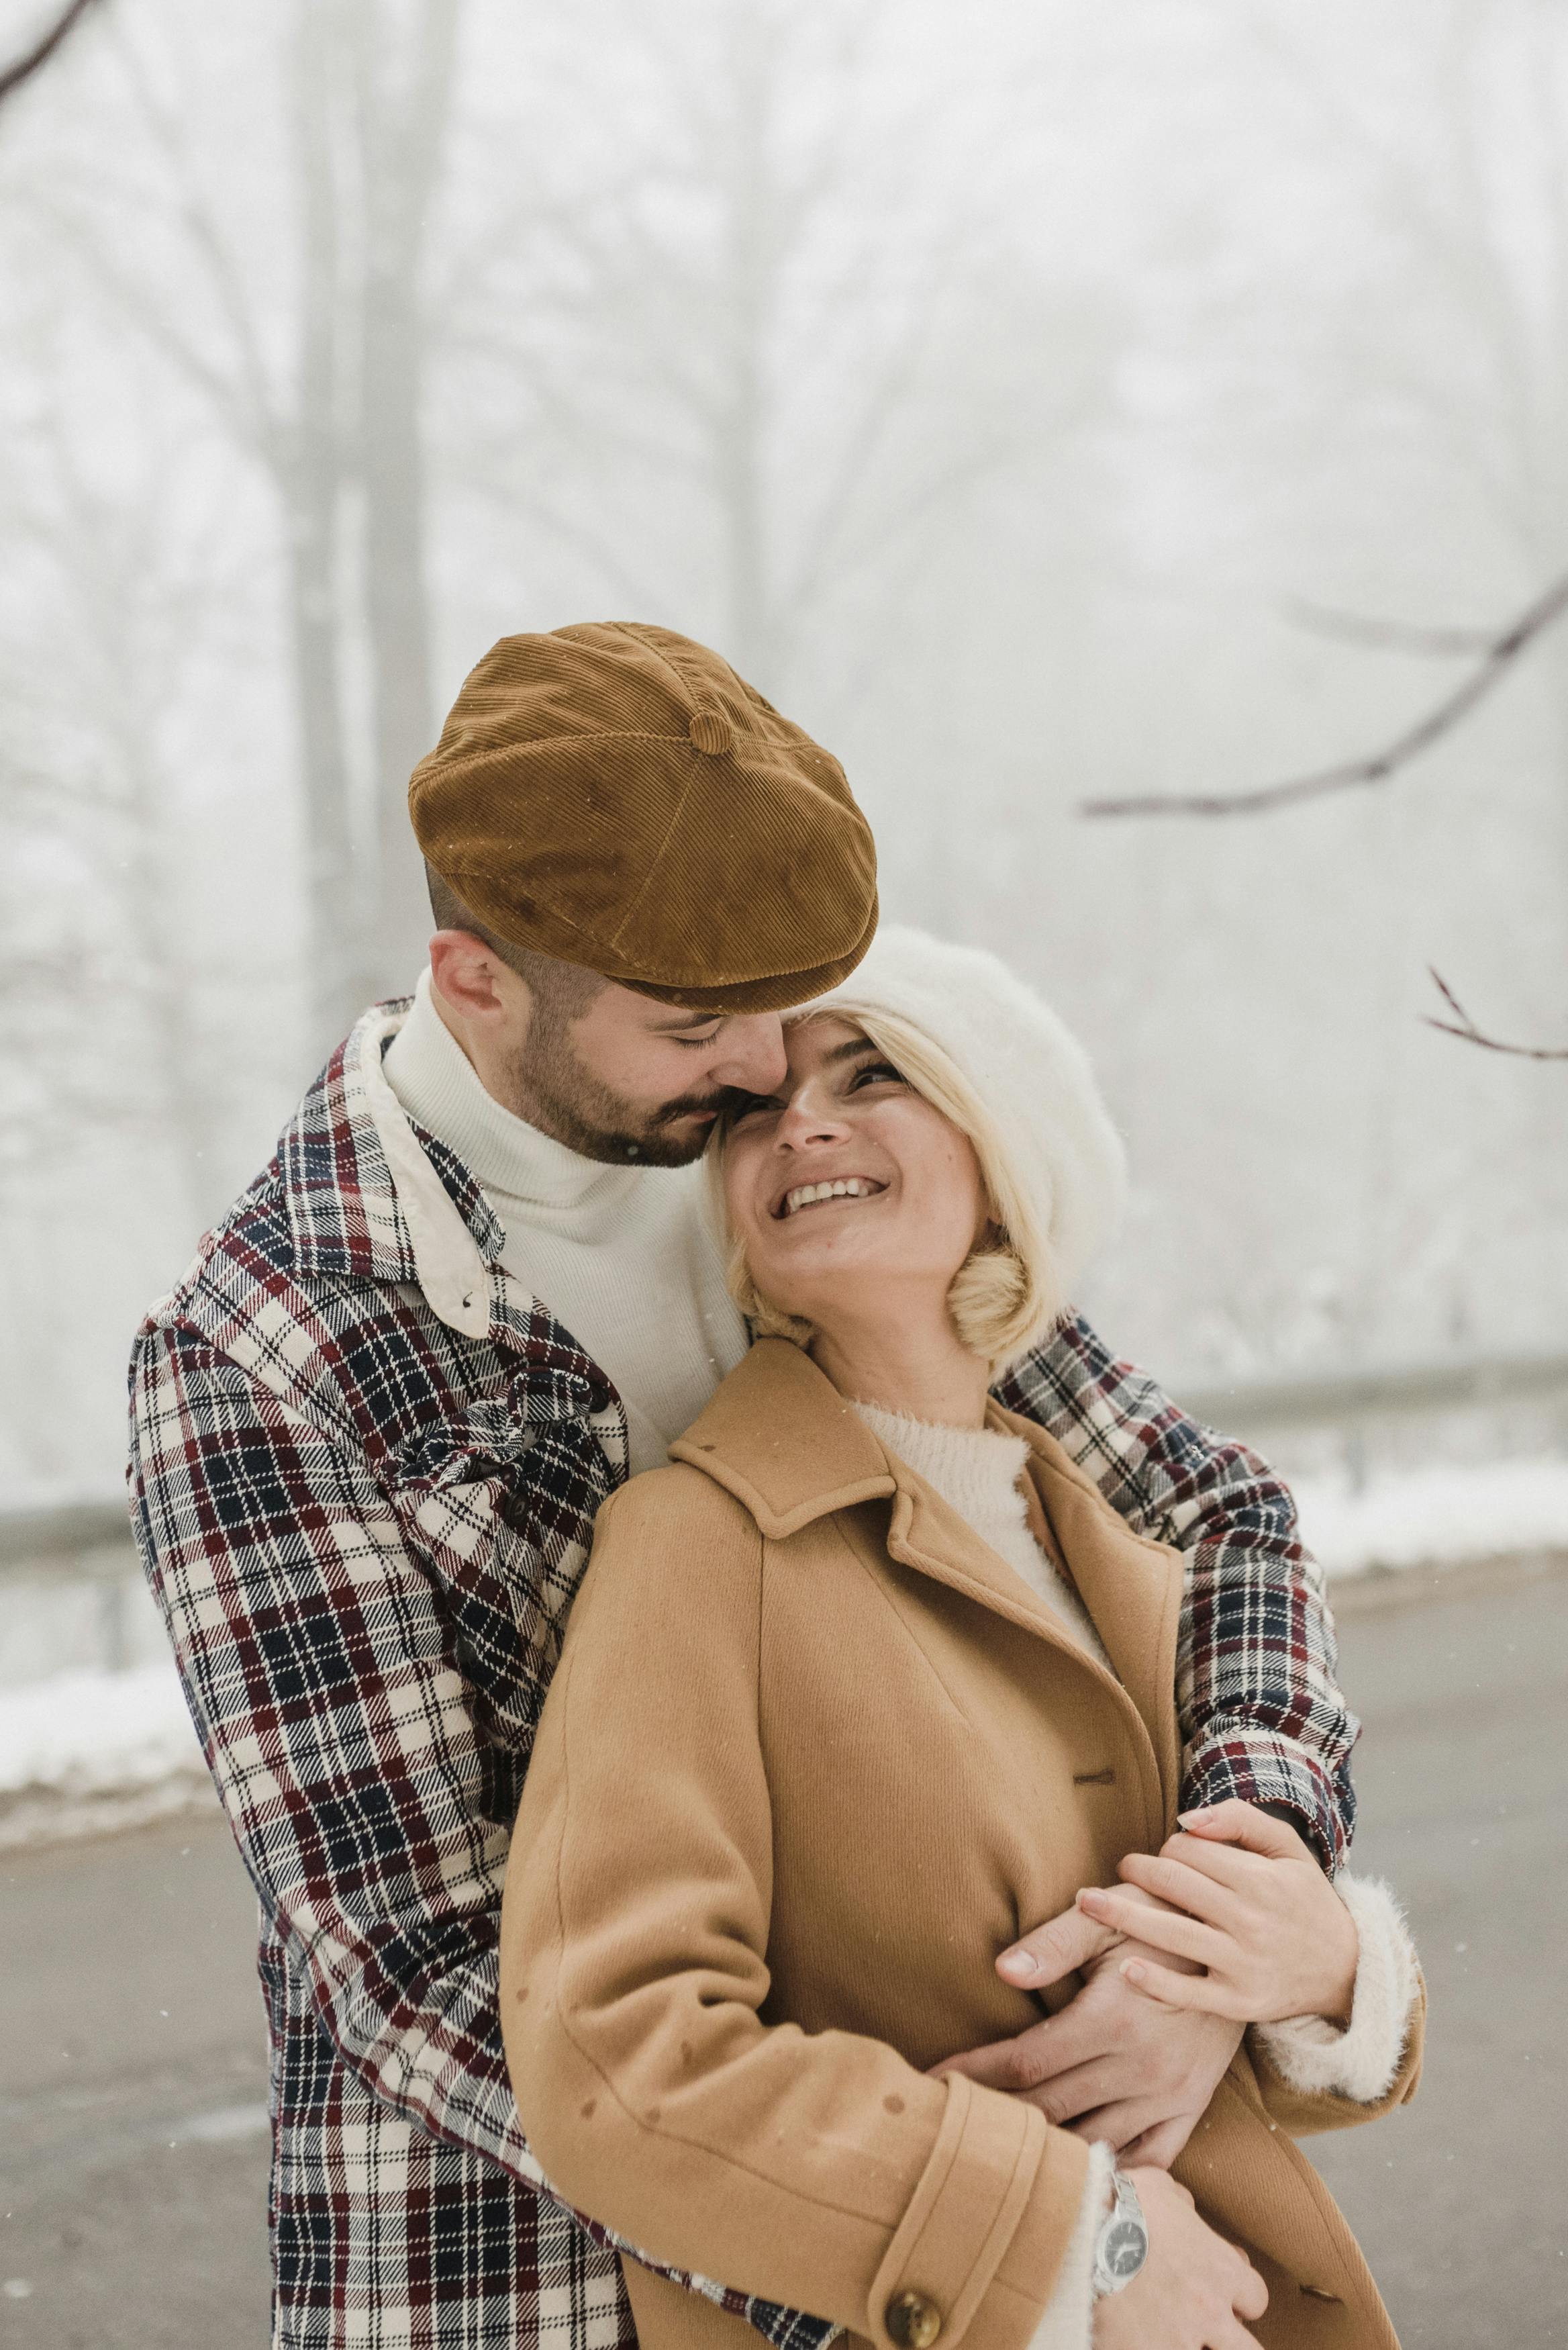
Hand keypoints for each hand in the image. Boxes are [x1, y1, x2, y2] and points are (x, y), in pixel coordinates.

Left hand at [930, 1893, 1243, 2166]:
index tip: (933, 2083)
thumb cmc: (1160, 1918)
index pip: (1025, 2060)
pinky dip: (1115, 2174)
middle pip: (1049, 2108)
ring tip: (1000, 2158)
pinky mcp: (1191, 2107)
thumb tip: (1001, 1970)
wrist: (1240, 1938)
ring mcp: (1168, 2094)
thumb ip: (1053, 1942)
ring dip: (1047, 2153)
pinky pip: (1150, 2159)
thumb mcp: (1107, 1916)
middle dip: (997, 2118)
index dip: (974, 2073)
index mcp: (1111, 2019)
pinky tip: (1080, 2181)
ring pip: (1094, 2141)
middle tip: (952, 2127)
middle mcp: (1139, 2066)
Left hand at [1079, 1801, 1359, 2025]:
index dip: (1168, 1846)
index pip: (1191, 1851)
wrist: (1344, 1970)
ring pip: (1171, 1934)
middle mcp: (1251, 1920)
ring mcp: (1243, 1964)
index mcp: (1261, 1879)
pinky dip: (1155, 1981)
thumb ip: (1239, 1820)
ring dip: (1121, 1915)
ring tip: (1087, 1903)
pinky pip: (1189, 1992)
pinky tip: (1124, 1967)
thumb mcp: (1288, 1850)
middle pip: (1174, 1885)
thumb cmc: (1305, 1901)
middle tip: (1122, 1868)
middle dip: (1138, 1870)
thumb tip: (1185, 1820)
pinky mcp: (1239, 2003)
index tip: (1164, 1853)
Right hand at [1096, 2167, 1267, 2349]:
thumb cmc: (1116, 2207)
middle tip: (1203, 2328)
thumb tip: (1186, 2208)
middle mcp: (1210, 2312)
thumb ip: (1180, 2202)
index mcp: (1219, 2269)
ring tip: (1171, 2335)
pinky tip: (1140, 2340)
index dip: (1237, 2298)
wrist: (1078, 2237)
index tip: (1216, 2295)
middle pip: (1248, 2348)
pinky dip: (1154, 2349)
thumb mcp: (1155, 2187)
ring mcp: (1181, 2342)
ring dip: (1197, 2347)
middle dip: (1228, 2339)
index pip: (1255, 2298)